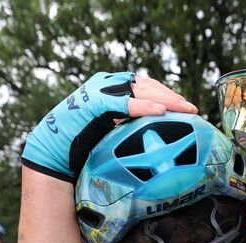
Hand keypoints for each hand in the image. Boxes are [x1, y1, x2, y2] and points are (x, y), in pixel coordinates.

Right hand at [21, 72, 195, 181]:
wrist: (53, 156)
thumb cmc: (82, 149)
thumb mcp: (112, 133)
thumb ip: (130, 126)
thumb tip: (158, 138)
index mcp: (111, 89)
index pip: (146, 87)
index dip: (167, 95)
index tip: (187, 109)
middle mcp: (105, 84)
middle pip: (147, 85)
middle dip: (171, 96)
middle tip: (192, 109)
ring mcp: (98, 90)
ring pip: (139, 90)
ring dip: (164, 99)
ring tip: (184, 109)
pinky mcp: (93, 102)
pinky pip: (124, 102)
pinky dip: (143, 106)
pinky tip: (161, 112)